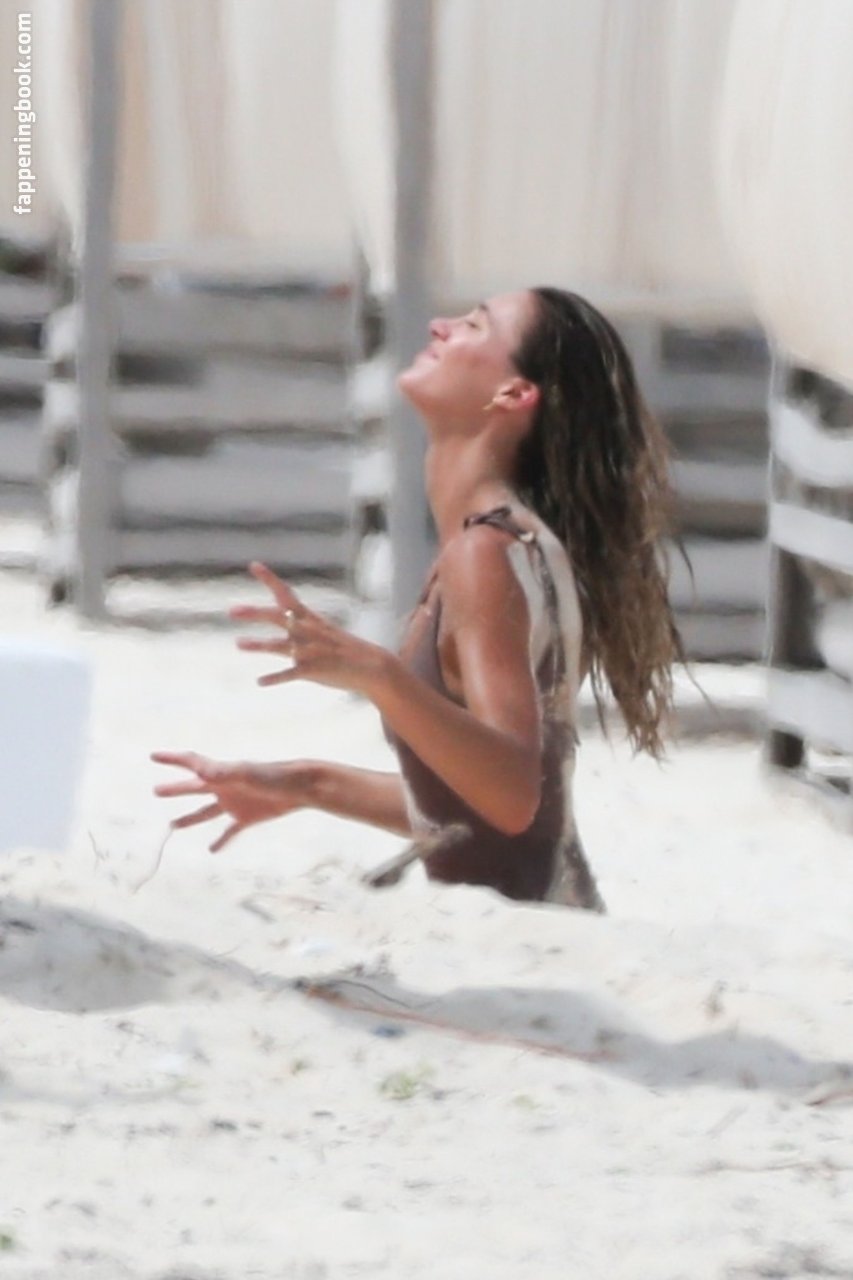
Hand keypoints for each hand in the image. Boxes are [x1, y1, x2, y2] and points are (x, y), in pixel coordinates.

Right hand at [150, 751, 310, 851]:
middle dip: (176, 790)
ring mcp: (235, 803)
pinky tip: (211, 850)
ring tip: (172, 825)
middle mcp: (224, 787)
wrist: (301, 789)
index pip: (192, 763)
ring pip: (206, 812)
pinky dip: (221, 841)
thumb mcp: (246, 773)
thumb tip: (201, 770)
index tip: (153, 756)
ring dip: (190, 818)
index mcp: (221, 773)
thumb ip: (224, 772)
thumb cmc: (275, 777)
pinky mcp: (248, 817)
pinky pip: (229, 831)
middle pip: (194, 788)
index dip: (172, 759)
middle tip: (156, 791)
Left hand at [231, 561, 391, 696]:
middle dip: (255, 613)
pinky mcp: (314, 670)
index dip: (270, 579)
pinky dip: (275, 678)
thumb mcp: (323, 632)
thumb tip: (284, 627)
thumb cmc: (345, 649)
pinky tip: (260, 681)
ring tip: (238, 643)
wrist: (373, 667)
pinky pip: (291, 674)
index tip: (253, 564)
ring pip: (280, 646)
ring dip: (258, 645)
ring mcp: (311, 651)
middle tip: (232, 610)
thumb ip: (299, 629)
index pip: (287, 595)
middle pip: (277, 617)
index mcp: (310, 619)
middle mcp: (307, 631)